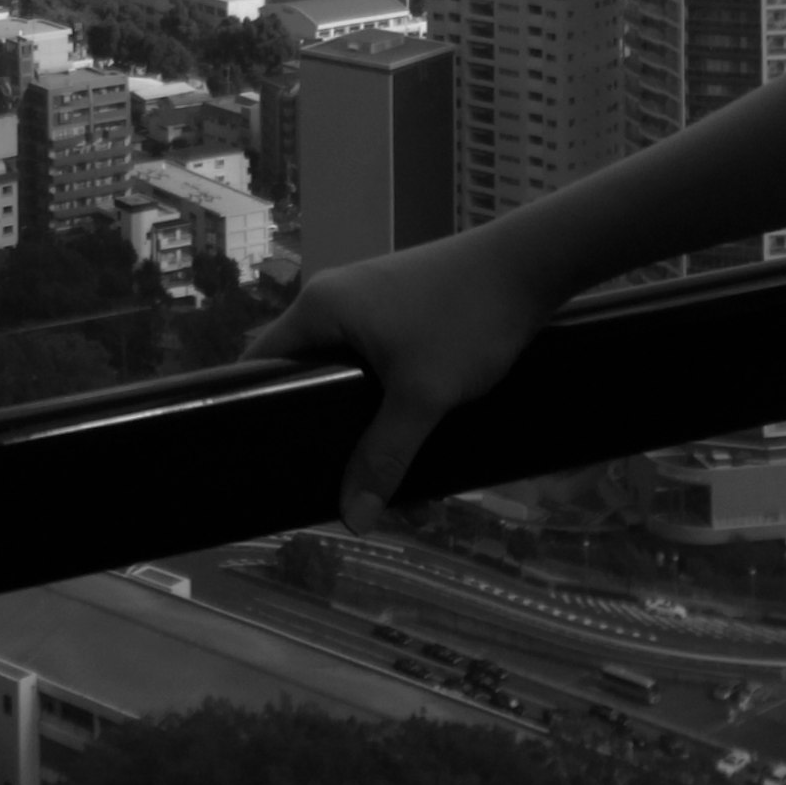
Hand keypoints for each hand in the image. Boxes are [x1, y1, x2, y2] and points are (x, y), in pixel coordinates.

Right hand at [247, 222, 564, 534]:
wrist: (528, 265)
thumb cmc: (463, 320)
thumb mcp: (421, 396)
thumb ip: (384, 456)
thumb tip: (353, 519)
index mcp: (320, 308)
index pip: (262, 362)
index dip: (258, 411)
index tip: (268, 461)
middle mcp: (335, 299)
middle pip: (303, 369)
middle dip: (313, 423)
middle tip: (319, 478)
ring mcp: (369, 301)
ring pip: (343, 368)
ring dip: (352, 413)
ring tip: (361, 465)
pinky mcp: (399, 308)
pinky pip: (371, 358)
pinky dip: (378, 394)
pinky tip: (399, 429)